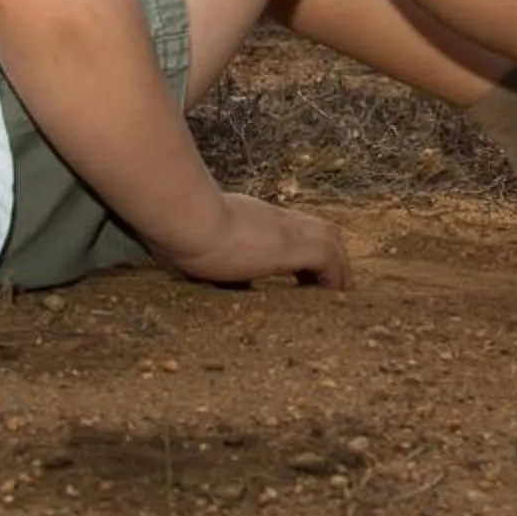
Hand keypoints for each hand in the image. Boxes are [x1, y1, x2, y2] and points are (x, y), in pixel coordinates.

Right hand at [164, 193, 350, 289]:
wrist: (185, 219)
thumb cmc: (179, 230)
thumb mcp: (194, 243)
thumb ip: (204, 254)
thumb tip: (196, 268)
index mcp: (252, 218)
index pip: (290, 228)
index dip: (301, 249)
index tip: (301, 274)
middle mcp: (274, 220)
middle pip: (320, 229)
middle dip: (329, 256)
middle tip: (328, 287)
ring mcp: (285, 230)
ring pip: (331, 240)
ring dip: (337, 267)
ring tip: (337, 297)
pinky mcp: (292, 246)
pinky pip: (328, 260)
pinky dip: (335, 277)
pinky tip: (332, 297)